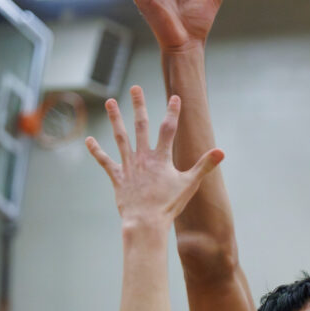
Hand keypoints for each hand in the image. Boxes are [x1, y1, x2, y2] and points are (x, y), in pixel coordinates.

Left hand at [85, 86, 223, 225]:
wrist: (145, 222)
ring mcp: (128, 166)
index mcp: (161, 158)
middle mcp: (143, 158)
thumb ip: (204, 166)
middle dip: (139, 106)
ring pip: (120, 138)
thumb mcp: (190, 184)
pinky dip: (96, 151)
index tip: (174, 97)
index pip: (168, 129)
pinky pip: (105, 162)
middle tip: (136, 88)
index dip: (172, 112)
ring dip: (115, 119)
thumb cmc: (169, 205)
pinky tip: (88, 139)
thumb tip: (221, 151)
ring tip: (110, 102)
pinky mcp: (117, 178)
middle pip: (141, 126)